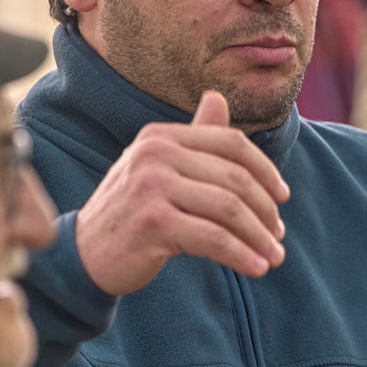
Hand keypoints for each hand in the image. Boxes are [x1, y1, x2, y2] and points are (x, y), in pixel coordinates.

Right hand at [74, 90, 289, 295]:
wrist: (83, 254)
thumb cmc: (130, 211)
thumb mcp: (158, 168)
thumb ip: (193, 138)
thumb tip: (218, 97)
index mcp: (161, 136)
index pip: (231, 143)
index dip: (265, 170)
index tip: (282, 197)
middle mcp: (155, 154)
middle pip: (235, 177)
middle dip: (265, 210)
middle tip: (278, 235)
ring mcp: (151, 186)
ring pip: (229, 208)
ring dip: (259, 237)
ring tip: (274, 256)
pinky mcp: (153, 222)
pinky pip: (213, 238)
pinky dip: (241, 255)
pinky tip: (256, 268)